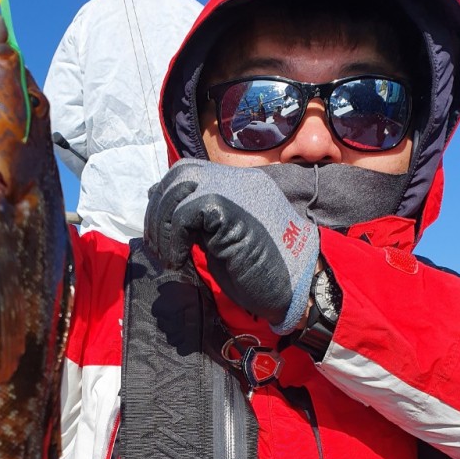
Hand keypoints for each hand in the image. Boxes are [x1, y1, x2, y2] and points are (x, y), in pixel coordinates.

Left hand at [144, 159, 318, 332]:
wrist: (300, 286)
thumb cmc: (265, 271)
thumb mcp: (224, 239)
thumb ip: (200, 221)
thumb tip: (165, 211)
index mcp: (239, 185)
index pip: (189, 172)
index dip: (166, 198)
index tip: (162, 233)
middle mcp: (237, 181)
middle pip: (180, 173)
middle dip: (159, 209)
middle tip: (160, 245)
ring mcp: (235, 191)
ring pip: (178, 189)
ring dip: (163, 225)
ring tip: (169, 256)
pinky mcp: (229, 209)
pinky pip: (185, 214)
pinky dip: (174, 240)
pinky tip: (181, 261)